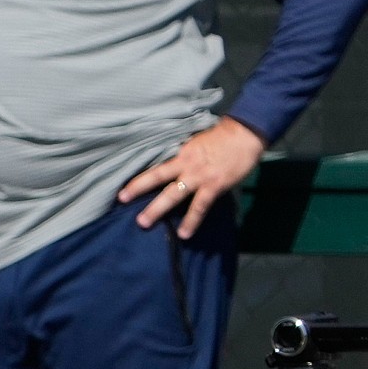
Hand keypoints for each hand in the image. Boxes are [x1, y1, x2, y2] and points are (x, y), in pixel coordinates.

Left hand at [118, 116, 266, 237]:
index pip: (156, 165)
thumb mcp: (197, 143)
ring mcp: (199, 176)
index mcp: (181, 153)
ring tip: (143, 223)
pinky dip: (191, 221)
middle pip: (157, 177)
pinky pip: (200, 207)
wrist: (245, 134)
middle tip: (122, 199)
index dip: (139, 174)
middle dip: (138, 188)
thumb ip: (185, 157)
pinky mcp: (214, 186)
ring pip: (173, 194)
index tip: (123, 184)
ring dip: (157, 209)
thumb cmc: (223, 138)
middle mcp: (186, 164)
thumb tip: (173, 168)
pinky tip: (184, 234)